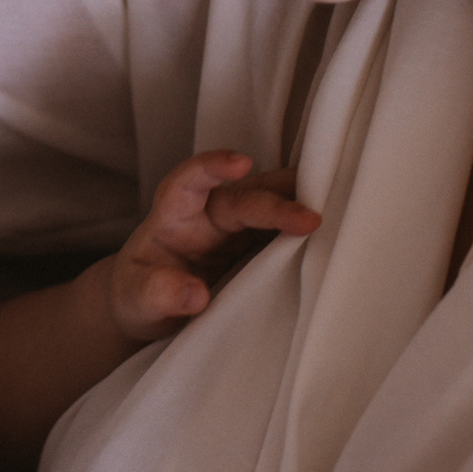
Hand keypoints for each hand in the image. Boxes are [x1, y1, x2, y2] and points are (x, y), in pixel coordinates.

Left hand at [106, 150, 319, 340]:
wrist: (148, 308)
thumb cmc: (137, 295)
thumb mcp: (134, 298)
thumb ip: (156, 293)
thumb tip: (194, 294)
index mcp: (173, 218)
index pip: (188, 182)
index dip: (211, 167)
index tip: (240, 163)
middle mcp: (207, 216)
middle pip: (243, 198)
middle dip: (275, 202)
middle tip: (311, 218)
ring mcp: (235, 232)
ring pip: (270, 207)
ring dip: (300, 206)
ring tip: (338, 212)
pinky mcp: (255, 250)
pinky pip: (282, 234)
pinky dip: (304, 232)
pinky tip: (334, 234)